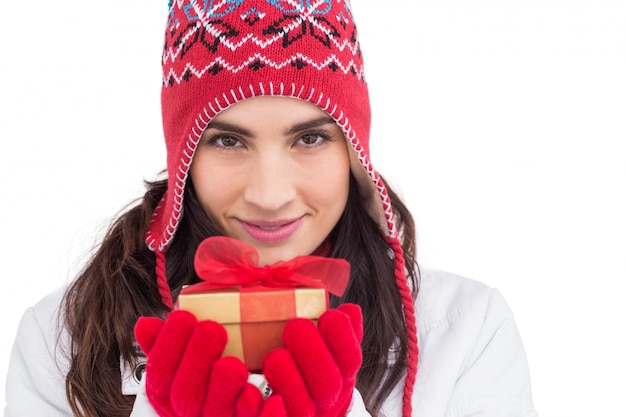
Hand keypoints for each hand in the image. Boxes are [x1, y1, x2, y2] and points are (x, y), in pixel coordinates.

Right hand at [134, 310, 286, 416]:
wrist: (248, 409)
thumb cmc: (218, 387)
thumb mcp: (186, 365)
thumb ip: (165, 346)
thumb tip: (145, 324)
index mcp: (173, 397)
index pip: (158, 377)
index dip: (168, 346)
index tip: (184, 317)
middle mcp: (194, 415)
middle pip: (183, 395)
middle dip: (196, 358)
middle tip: (213, 329)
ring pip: (214, 412)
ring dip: (222, 384)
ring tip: (234, 363)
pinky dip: (260, 413)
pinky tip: (267, 397)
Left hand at [263, 304, 362, 416]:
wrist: (301, 412)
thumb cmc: (312, 376)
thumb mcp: (331, 355)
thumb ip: (341, 334)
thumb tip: (351, 309)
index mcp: (341, 377)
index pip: (351, 360)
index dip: (343, 338)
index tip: (329, 315)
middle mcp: (327, 400)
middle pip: (328, 383)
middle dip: (312, 352)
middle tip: (294, 326)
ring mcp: (305, 415)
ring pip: (302, 406)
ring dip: (289, 379)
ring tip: (275, 356)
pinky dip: (270, 410)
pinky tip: (255, 391)